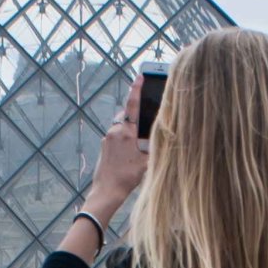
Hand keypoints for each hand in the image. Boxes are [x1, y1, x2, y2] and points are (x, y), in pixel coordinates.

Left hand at [85, 75, 149, 215]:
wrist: (106, 191)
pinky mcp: (104, 145)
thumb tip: (163, 136)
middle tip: (146, 126)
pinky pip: (117, 135)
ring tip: (138, 147)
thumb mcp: (146, 161)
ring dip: (131, 130)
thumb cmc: (126, 177)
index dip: (136, 90)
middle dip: (137, 117)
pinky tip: (130, 153)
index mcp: (125, 132)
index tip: (139, 76)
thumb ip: (154, 145)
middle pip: (128, 116)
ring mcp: (107, 138)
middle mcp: (114, 131)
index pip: (132, 105)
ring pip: (122, 126)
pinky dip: (125, 138)